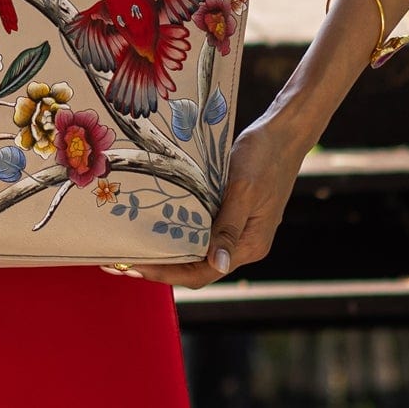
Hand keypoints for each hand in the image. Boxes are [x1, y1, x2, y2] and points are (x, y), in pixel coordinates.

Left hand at [97, 118, 302, 287]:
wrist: (284, 134)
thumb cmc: (264, 158)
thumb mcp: (243, 189)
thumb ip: (229, 227)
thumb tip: (217, 265)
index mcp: (249, 245)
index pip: (202, 273)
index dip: (167, 273)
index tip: (135, 266)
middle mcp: (244, 245)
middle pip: (198, 267)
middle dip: (162, 266)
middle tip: (124, 259)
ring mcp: (240, 230)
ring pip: (199, 250)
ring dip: (170, 250)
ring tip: (135, 244)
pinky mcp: (234, 214)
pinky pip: (204, 231)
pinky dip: (181, 232)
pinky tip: (159, 222)